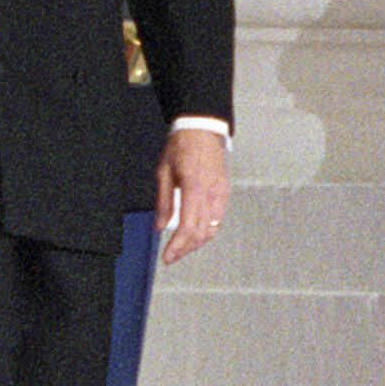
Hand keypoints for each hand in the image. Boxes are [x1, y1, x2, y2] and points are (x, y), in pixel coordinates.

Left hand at [154, 124, 230, 264]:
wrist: (202, 128)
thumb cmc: (181, 146)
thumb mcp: (163, 172)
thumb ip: (163, 202)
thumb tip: (159, 227)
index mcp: (194, 187)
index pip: (188, 227)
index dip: (178, 246)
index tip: (167, 257)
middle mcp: (211, 193)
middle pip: (201, 233)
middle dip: (186, 249)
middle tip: (171, 256)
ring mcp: (221, 193)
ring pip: (212, 229)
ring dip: (196, 243)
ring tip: (182, 248)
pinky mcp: (225, 191)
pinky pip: (218, 218)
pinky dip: (206, 231)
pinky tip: (194, 233)